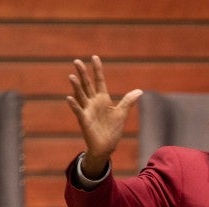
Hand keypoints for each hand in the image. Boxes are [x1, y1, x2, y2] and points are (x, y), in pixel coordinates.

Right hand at [66, 55, 141, 176]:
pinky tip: (69, 98)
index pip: (100, 81)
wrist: (107, 146)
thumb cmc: (113, 129)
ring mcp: (88, 110)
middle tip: (77, 61)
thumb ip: (128, 101)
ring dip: (76, 87)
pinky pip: (78, 111)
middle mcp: (93, 102)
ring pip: (81, 96)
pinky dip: (74, 105)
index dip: (98, 70)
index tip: (95, 57)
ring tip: (71, 76)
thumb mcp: (122, 113)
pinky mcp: (84, 120)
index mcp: (103, 99)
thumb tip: (139, 91)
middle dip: (83, 74)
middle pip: (87, 85)